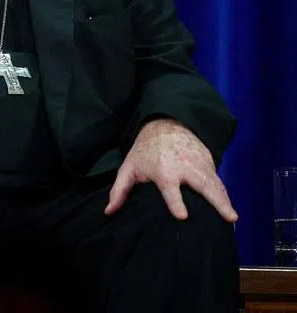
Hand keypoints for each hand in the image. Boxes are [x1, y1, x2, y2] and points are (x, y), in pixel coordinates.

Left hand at [106, 118, 236, 222]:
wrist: (165, 124)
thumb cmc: (144, 150)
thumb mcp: (129, 167)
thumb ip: (120, 190)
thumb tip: (109, 212)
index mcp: (163, 171)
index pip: (170, 188)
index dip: (175, 201)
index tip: (182, 215)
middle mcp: (184, 167)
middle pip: (202, 185)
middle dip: (215, 201)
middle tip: (228, 218)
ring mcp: (199, 164)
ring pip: (215, 184)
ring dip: (225, 200)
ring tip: (233, 219)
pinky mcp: (208, 162)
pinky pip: (218, 180)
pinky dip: (225, 194)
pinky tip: (230, 208)